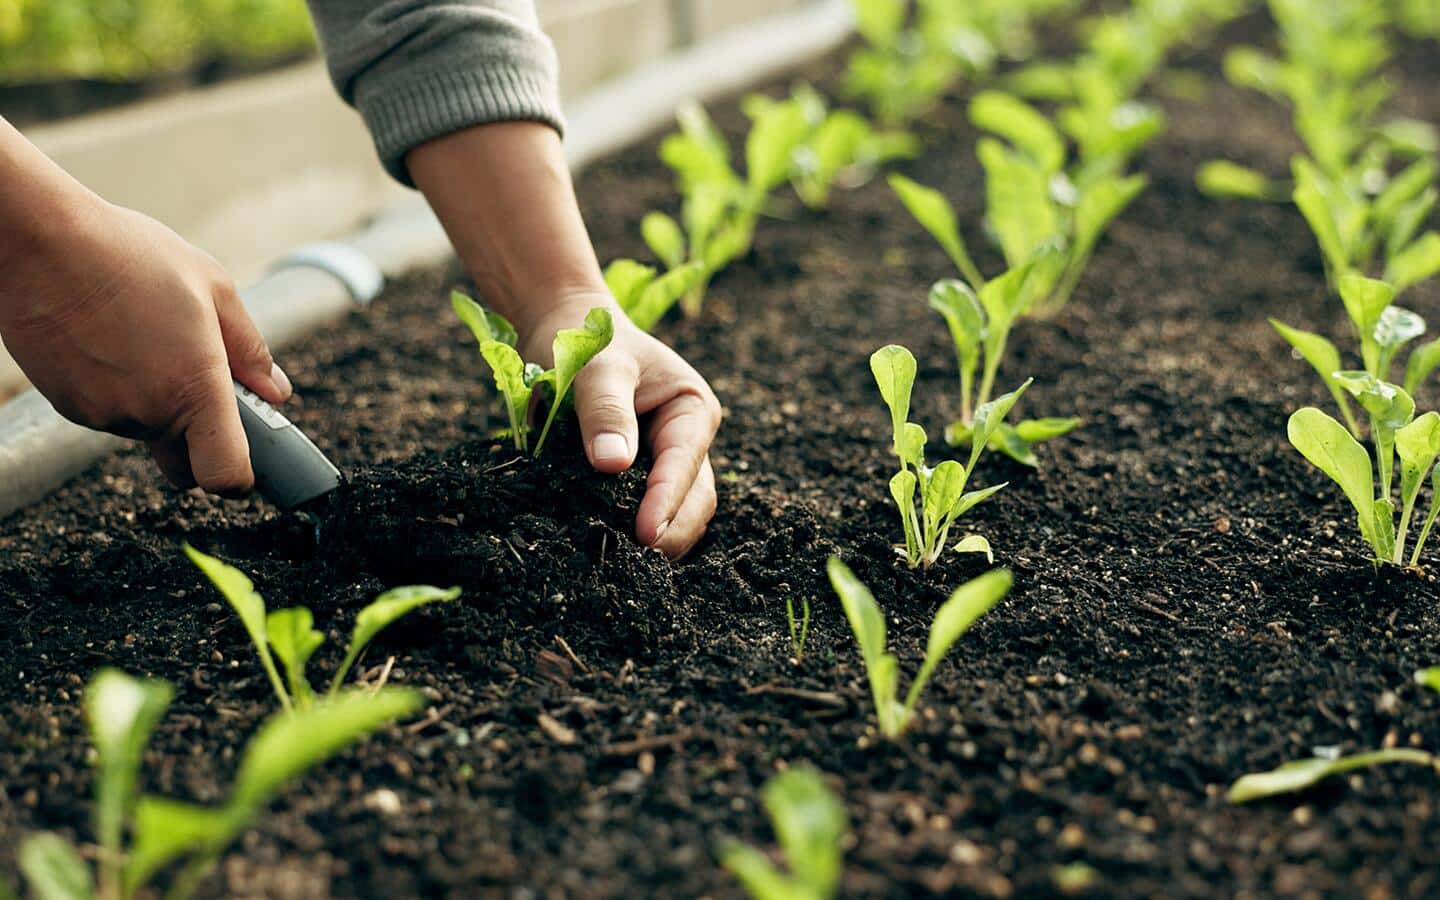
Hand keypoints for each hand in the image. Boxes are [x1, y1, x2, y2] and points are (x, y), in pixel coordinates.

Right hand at [0, 198, 290, 493]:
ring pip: (145, 430)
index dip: (239, 478)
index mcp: (193, 389)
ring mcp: (101, 413)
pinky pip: (109, 412)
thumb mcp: (213, 289)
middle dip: (199, 436)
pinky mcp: (67, 406)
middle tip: (200, 380)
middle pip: (185, 457)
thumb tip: (276, 392)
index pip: (223, 475)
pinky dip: (119, 390)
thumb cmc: (130, 256)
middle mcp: (146, 413)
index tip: (247, 459)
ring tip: (145, 336)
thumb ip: (250, 350)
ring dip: (156, 401)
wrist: (38, 242)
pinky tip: (112, 340)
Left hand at [521, 294, 720, 557]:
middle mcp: (687, 442)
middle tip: (635, 563)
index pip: (685, 464)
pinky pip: (641, 512)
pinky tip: (607, 549)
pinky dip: (630, 532)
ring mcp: (663, 463)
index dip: (667, 501)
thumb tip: (612, 463)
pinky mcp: (635, 479)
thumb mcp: (596, 366)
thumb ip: (605, 410)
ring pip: (676, 514)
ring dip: (656, 540)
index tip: (646, 534)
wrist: (564, 330)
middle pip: (695, 500)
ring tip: (622, 564)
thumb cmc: (586, 340)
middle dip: (671, 532)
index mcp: (691, 411)